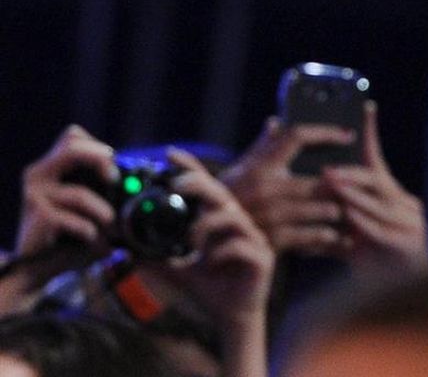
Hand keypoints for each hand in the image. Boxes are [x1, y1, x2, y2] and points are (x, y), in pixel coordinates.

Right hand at [17, 125, 116, 256]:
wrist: (40, 268)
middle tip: (115, 181)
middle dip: (101, 161)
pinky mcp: (37, 217)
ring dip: (104, 215)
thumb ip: (105, 187)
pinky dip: (92, 233)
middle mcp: (38, 175)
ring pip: (80, 194)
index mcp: (50, 167)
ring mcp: (34, 195)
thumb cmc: (72, 234)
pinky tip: (96, 243)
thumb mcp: (90, 205)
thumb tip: (141, 177)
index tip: (114, 168)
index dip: (98, 147)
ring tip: (111, 229)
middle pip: (72, 147)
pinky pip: (76, 221)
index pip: (73, 136)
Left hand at [166, 149, 274, 327]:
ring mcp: (252, 239)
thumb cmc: (207, 287)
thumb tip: (121, 248)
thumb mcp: (174, 269)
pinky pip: (242, 246)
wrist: (231, 316)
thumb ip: (153, 256)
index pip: (205, 187)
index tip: (170, 154)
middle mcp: (237, 224)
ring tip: (190, 240)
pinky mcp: (262, 258)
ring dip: (207, 224)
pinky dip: (221, 252)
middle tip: (178, 185)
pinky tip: (209, 263)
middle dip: (199, 184)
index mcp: (217, 220)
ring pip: (232, 217)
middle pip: (221, 193)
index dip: (191, 168)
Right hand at [220, 118, 355, 256]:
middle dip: (342, 184)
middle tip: (362, 183)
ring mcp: (270, 214)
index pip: (296, 136)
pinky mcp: (274, 240)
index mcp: (259, 165)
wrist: (209, 244)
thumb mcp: (240, 172)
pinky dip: (329, 237)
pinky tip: (340, 238)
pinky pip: (313, 236)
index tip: (348, 135)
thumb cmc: (230, 201)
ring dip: (340, 211)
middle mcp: (265, 187)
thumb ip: (261, 148)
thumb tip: (275, 122)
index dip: (324, 132)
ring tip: (354, 211)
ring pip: (322, 208)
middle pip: (320, 179)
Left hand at [322, 101, 427, 272]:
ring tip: (332, 193)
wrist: (396, 295)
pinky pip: (382, 231)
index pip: (377, 160)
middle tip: (327, 172)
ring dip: (353, 199)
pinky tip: (346, 222)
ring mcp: (410, 225)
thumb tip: (307, 184)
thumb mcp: (349, 229)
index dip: (370, 134)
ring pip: (377, 205)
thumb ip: (334, 207)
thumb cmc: (370, 260)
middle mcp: (405, 205)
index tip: (365, 107)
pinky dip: (363, 225)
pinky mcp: (410, 246)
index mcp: (390, 196)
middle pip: (376, 181)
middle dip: (350, 175)